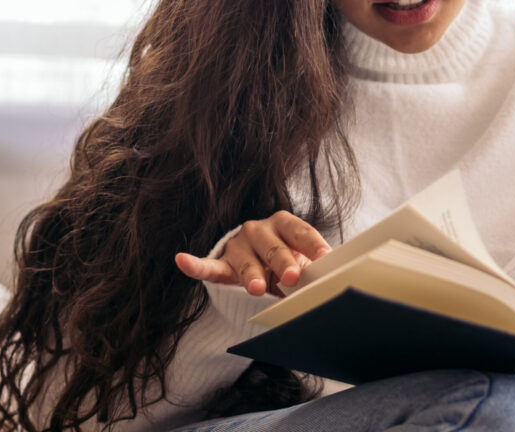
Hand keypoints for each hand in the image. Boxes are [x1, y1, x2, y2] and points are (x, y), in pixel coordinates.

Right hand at [175, 211, 330, 295]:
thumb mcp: (299, 259)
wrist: (256, 261)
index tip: (325, 259)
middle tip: (292, 278)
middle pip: (274, 247)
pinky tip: (183, 260)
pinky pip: (208, 266)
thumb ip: (311, 266)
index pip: (301, 233)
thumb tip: (332, 281)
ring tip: (256, 289)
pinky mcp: (222, 263)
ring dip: (252, 275)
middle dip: (283, 263)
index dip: (313, 246)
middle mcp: (260, 230)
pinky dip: (195, 265)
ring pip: (246, 261)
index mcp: (285, 224)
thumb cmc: (284, 260)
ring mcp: (239, 246)